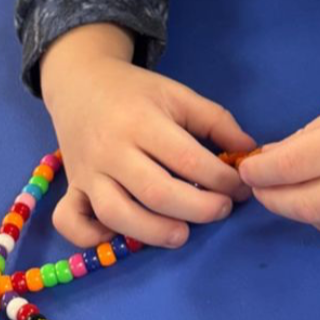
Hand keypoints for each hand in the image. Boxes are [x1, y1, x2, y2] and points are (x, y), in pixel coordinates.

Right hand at [40, 23, 255, 248]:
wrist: (80, 81)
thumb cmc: (136, 92)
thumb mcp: (178, 94)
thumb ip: (216, 121)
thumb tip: (249, 154)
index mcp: (141, 121)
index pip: (187, 159)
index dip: (221, 179)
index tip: (241, 187)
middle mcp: (111, 149)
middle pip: (155, 192)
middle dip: (198, 209)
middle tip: (221, 210)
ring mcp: (87, 171)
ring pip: (116, 213)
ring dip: (154, 231)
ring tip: (182, 234)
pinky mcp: (72, 187)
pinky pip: (71, 221)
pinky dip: (93, 237)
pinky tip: (123, 235)